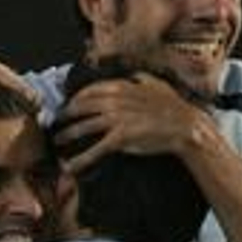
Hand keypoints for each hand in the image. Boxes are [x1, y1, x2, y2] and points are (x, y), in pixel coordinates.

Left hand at [55, 72, 207, 173]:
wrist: (184, 125)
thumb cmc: (172, 106)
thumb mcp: (156, 84)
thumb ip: (140, 78)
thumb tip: (134, 75)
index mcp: (120, 87)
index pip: (88, 91)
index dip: (75, 99)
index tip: (68, 105)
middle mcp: (114, 101)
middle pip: (80, 107)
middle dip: (65, 115)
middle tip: (56, 123)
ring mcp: (116, 120)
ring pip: (83, 127)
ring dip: (67, 135)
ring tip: (57, 141)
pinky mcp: (120, 139)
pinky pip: (95, 149)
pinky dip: (80, 159)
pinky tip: (70, 166)